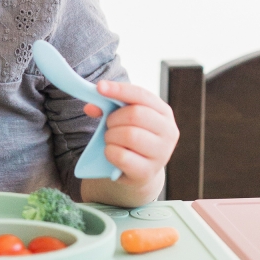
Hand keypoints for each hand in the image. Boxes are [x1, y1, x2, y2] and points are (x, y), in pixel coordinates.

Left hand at [83, 80, 178, 194]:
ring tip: (110, 139)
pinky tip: (111, 152)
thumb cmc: (130, 137)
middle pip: (135, 114)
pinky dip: (109, 152)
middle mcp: (168, 132)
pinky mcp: (148, 172)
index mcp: (164, 112)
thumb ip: (107, 107)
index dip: (119, 90)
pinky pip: (122, 156)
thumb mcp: (124, 117)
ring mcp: (161, 154)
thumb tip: (90, 107)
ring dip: (111, 135)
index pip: (141, 95)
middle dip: (114, 118)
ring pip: (129, 135)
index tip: (99, 87)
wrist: (138, 170)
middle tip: (108, 124)